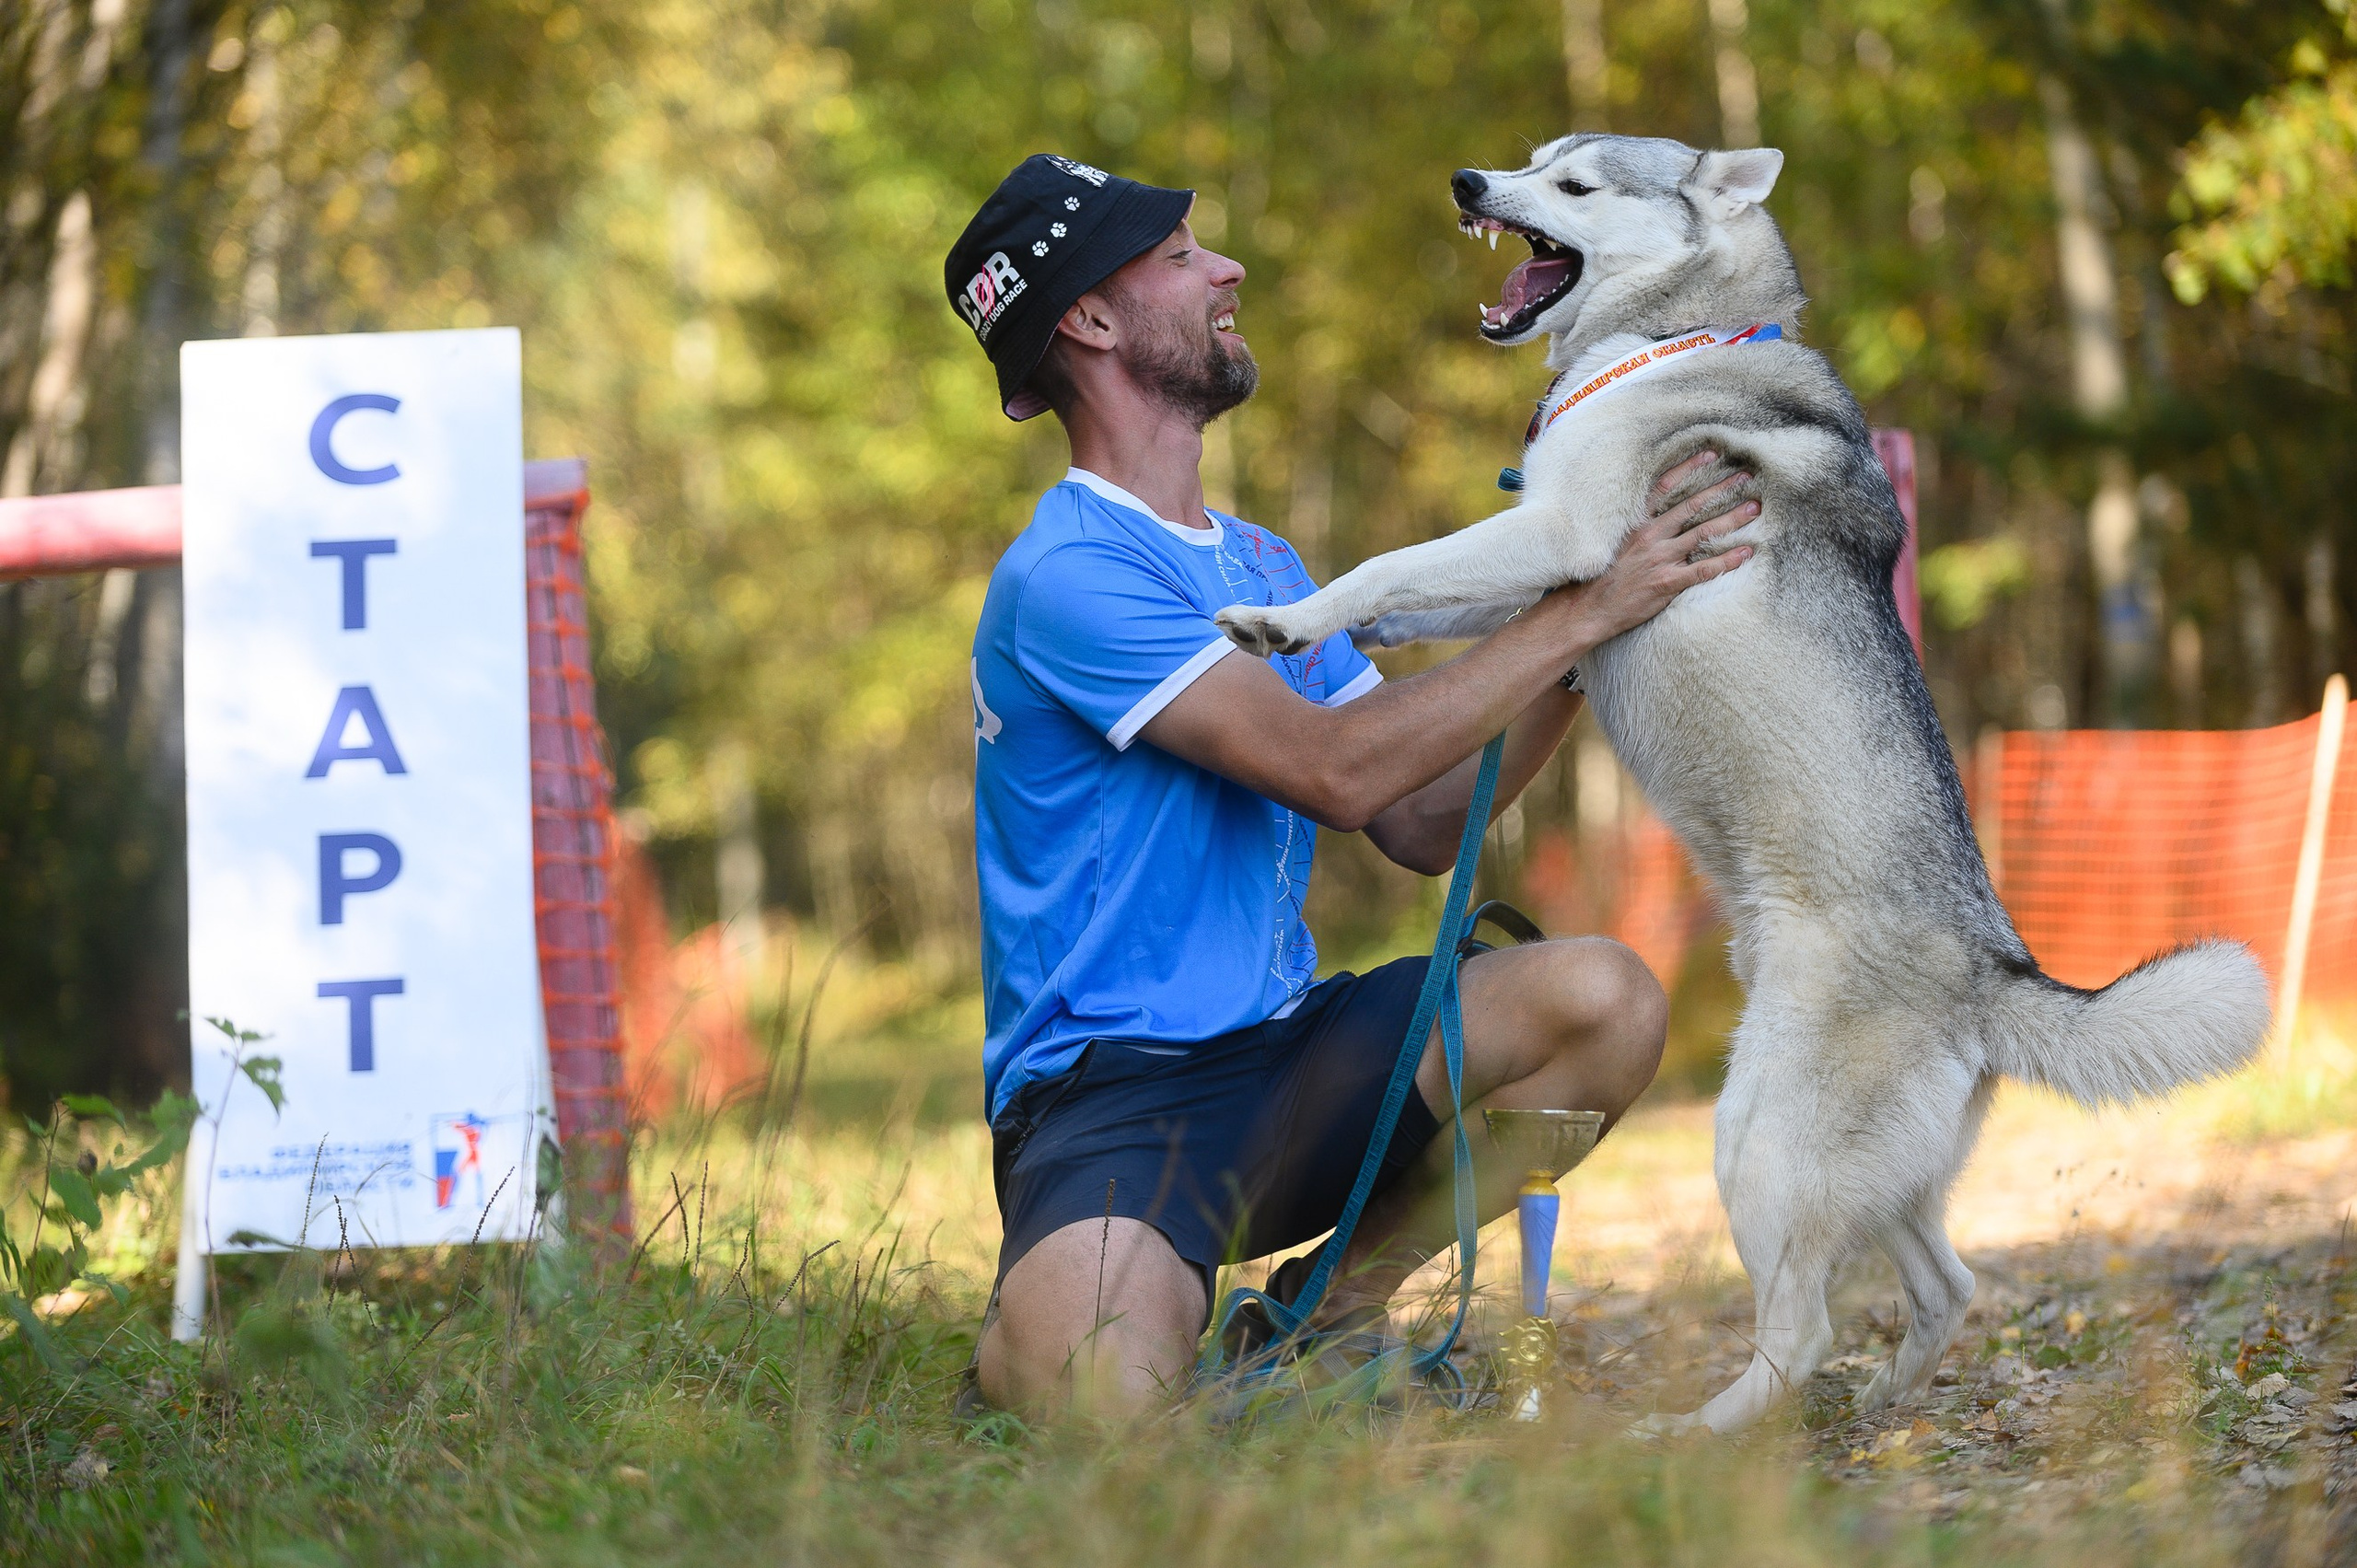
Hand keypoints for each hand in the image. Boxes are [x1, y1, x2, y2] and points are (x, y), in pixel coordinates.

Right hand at [1551, 450, 1756, 644]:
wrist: (1588, 609)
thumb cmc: (1602, 577)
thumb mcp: (1616, 543)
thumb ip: (1641, 529)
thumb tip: (1664, 516)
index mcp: (1637, 524)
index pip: (1665, 487)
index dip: (1689, 468)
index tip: (1711, 454)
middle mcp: (1651, 536)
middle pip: (1692, 506)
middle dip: (1722, 489)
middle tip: (1747, 477)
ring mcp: (1660, 559)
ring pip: (1703, 533)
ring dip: (1732, 519)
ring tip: (1754, 509)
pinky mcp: (1667, 582)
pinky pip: (1704, 569)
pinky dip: (1727, 560)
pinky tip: (1746, 552)